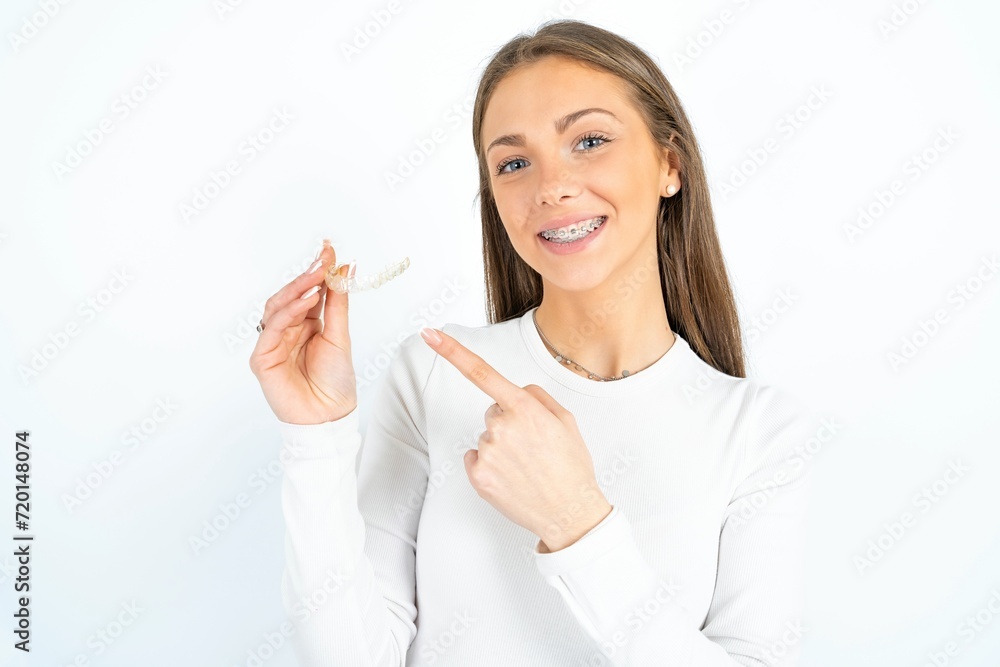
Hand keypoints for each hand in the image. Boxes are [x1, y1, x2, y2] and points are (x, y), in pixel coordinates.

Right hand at [249, 240, 357, 424]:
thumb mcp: (340, 336)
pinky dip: (289, 312)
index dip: (316, 271)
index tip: (328, 248)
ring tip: (317, 278)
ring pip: (277, 307)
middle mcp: (286, 331)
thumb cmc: (335, 381)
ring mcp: (272, 343)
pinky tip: (307, 301)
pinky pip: (272, 328)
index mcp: (305, 324)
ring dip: (297, 290)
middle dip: (306, 276)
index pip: (307, 291)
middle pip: (290, 296)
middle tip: (323, 258)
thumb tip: (346, 268)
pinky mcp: (262, 358)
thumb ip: (338, 303)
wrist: (329, 416)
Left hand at [419, 327, 612, 551]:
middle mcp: (500, 426)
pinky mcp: (477, 475)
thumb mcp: (566, 420)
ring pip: (487, 437)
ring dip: (502, 447)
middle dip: (508, 423)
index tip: (429, 335)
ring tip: (527, 466)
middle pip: (492, 412)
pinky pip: (476, 457)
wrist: (569, 513)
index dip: (452, 351)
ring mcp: (487, 452)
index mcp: (523, 408)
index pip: (481, 372)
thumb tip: (513, 391)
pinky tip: (511, 477)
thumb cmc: (571, 467)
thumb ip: (536, 397)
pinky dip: (489, 466)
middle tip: (534, 448)